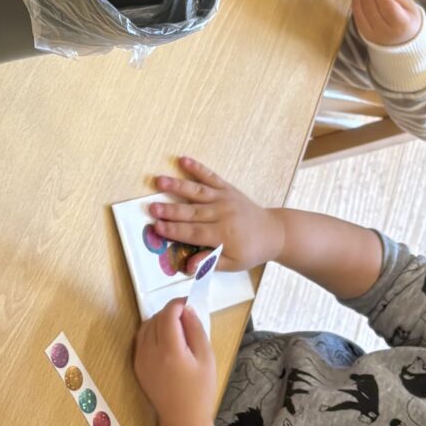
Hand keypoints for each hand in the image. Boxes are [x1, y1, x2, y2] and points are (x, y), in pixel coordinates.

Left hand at [133, 297, 217, 425]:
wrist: (183, 419)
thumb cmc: (200, 390)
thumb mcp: (206, 358)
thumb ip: (196, 330)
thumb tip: (187, 309)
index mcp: (170, 351)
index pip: (167, 315)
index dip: (177, 304)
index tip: (188, 303)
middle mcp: (149, 352)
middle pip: (155, 319)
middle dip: (169, 312)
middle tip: (186, 318)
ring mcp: (140, 360)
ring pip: (145, 327)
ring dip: (159, 321)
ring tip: (176, 329)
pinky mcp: (137, 366)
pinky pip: (140, 340)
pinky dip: (151, 333)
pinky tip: (165, 341)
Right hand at [148, 156, 283, 271]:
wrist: (273, 232)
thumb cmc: (250, 251)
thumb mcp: (232, 264)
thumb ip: (210, 263)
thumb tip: (188, 266)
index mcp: (223, 235)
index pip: (194, 233)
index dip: (174, 231)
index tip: (156, 227)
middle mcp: (222, 214)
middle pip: (192, 212)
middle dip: (170, 210)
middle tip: (151, 208)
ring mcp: (225, 199)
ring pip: (197, 192)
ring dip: (177, 186)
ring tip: (158, 180)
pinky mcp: (228, 189)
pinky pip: (211, 177)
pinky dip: (197, 167)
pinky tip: (183, 159)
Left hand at [351, 0, 421, 48]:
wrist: (403, 43)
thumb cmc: (408, 21)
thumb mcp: (410, 7)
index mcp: (401, 24)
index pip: (387, 4)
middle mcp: (384, 30)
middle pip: (371, 5)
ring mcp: (371, 33)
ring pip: (360, 8)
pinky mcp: (362, 32)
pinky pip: (356, 12)